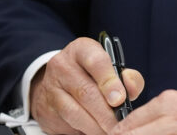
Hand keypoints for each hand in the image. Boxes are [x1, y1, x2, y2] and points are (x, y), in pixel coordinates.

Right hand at [30, 37, 144, 134]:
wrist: (59, 83)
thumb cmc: (93, 75)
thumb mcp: (111, 68)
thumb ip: (128, 77)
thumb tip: (131, 89)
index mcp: (82, 49)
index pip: (95, 61)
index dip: (109, 81)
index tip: (119, 99)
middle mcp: (62, 65)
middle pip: (85, 92)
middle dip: (105, 113)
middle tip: (119, 125)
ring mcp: (51, 87)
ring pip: (74, 111)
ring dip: (95, 126)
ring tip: (110, 131)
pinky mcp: (45, 108)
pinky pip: (66, 123)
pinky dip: (84, 130)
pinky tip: (96, 132)